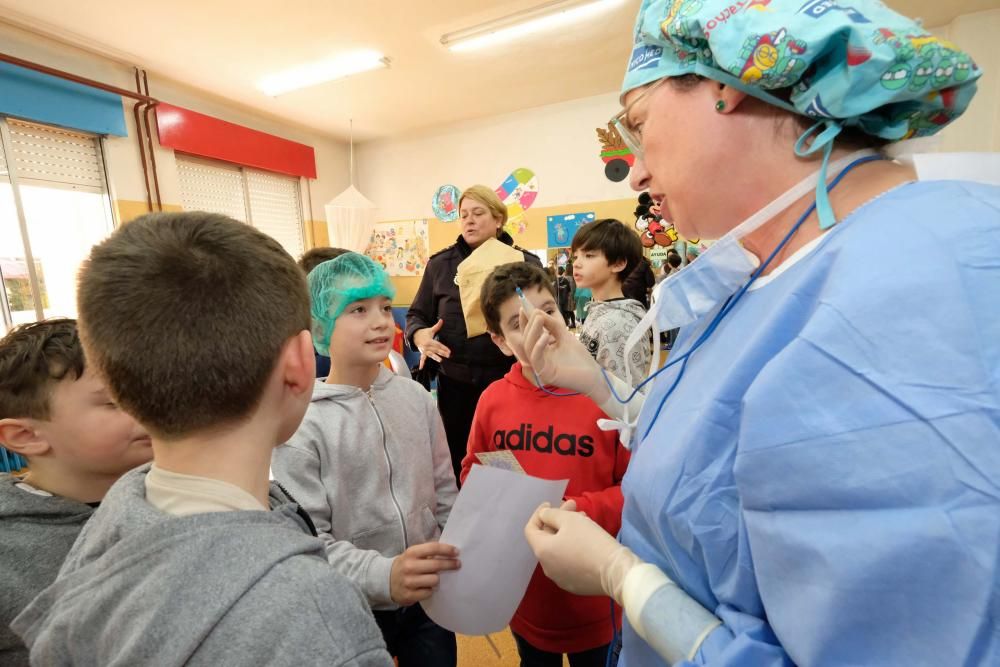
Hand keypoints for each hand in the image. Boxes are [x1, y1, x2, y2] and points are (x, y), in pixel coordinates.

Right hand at [389, 542, 460, 605]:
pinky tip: (425, 587)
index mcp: (411, 553)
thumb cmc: (406, 565)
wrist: (385, 580)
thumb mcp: (413, 554)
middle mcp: (409, 566)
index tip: (457, 552)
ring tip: (433, 578)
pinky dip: (429, 590)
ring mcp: (408, 581)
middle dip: (450, 564)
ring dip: (437, 579)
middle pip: (436, 565)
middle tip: (458, 564)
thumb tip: (450, 550)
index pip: (433, 548)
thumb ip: (428, 551)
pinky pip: (428, 592)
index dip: (447, 550)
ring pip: (434, 580)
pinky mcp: (408, 595)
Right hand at [414, 320, 451, 369]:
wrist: (415, 336)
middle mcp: (427, 346)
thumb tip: (441, 320)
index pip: (438, 345)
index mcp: (429, 341)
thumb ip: (437, 326)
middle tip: (448, 355)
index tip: (449, 350)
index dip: (444, 347)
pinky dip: (421, 363)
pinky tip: (421, 368)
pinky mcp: (422, 353)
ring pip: (431, 354)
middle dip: (442, 353)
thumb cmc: (425, 333)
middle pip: (436, 350)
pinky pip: (422, 359)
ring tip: (440, 360)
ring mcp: (424, 350)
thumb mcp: (431, 330)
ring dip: (435, 357)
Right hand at [520, 309, 605, 400]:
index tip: (523, 307)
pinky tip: (545, 335)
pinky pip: (536, 359)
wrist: (594, 375)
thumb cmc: (580, 358)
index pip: (529, 335)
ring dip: (532, 332)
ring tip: (539, 319)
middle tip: (536, 313)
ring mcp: (541, 367)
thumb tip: (537, 312)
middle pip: (526, 340)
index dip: (525, 322)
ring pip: (528, 348)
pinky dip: (538, 346)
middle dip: (529, 325)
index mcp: (541, 351)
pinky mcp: (545, 374)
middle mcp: (538, 359)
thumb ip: (552, 325)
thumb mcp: (565, 336)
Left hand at [524, 503, 638, 602]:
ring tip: (584, 520)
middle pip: (547, 539)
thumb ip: (551, 515)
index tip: (550, 503)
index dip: (539, 513)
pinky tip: (587, 540)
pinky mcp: (575, 585)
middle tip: (574, 506)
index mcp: (542, 551)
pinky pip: (568, 561)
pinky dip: (572, 548)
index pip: (530, 529)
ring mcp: (560, 578)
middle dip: (558, 520)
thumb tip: (543, 516)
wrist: (615, 572)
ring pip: (559, 549)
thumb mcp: (569, 520)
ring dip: (567, 533)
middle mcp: (547, 567)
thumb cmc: (590, 541)